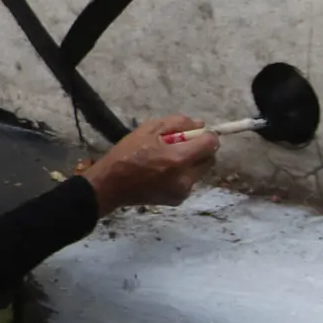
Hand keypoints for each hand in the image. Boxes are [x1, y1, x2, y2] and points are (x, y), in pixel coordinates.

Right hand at [80, 115, 218, 212]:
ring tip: (167, 161)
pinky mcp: (178, 200)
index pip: (211, 144)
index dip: (206, 135)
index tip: (195, 134)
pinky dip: (182, 176)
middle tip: (180, 146)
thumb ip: (178, 123)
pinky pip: (189, 182)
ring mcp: (182, 191)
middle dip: (200, 150)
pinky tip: (163, 174)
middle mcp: (185, 178)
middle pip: (209, 159)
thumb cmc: (127, 153)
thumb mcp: (148, 129)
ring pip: (199, 171)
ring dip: (191, 163)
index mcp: (179, 158)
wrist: (110, 185)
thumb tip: (199, 125)